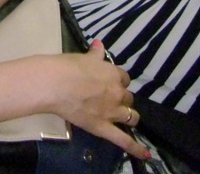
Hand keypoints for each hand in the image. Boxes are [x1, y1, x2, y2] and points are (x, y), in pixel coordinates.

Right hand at [51, 43, 150, 159]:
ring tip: (124, 117)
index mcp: (113, 74)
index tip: (110, 81)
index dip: (118, 80)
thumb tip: (100, 44)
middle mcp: (117, 93)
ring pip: (130, 115)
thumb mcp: (83, 57)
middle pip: (128, 97)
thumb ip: (95, 53)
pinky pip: (123, 140)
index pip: (124, 78)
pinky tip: (145, 155)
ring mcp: (112, 111)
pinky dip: (135, 148)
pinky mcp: (103, 127)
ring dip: (129, 115)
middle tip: (110, 98)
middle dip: (121, 97)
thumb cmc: (66, 67)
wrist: (54, 83)